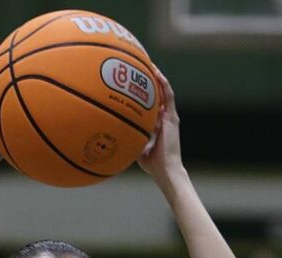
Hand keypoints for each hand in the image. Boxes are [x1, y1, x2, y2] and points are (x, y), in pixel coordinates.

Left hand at [137, 68, 184, 187]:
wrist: (165, 169)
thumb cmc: (151, 164)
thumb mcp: (135, 146)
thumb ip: (126, 137)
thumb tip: (108, 133)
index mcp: (156, 124)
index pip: (149, 104)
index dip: (142, 92)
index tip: (131, 81)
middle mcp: (163, 118)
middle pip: (156, 94)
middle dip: (148, 80)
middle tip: (138, 66)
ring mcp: (169, 117)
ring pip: (164, 91)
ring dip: (157, 77)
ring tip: (149, 64)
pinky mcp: (172, 118)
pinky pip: (169, 96)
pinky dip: (163, 84)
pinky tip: (157, 73)